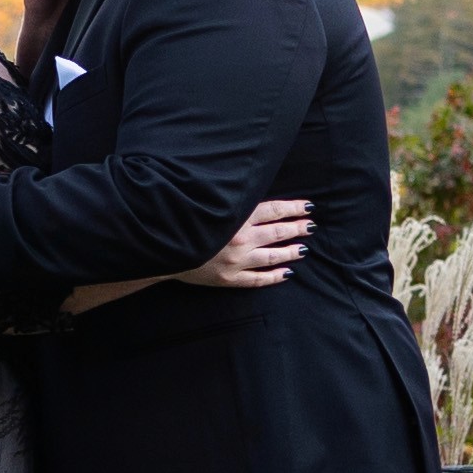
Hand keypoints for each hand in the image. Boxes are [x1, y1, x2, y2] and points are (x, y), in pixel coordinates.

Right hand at [176, 196, 315, 290]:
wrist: (162, 248)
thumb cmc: (184, 219)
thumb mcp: (208, 203)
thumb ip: (232, 200)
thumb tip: (252, 193)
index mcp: (236, 217)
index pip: (273, 210)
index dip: (292, 208)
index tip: (307, 207)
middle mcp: (240, 239)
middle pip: (276, 232)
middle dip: (296, 228)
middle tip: (310, 226)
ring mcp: (236, 261)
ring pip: (272, 257)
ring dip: (290, 252)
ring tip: (303, 249)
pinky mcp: (229, 279)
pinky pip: (258, 280)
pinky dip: (274, 277)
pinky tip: (286, 273)